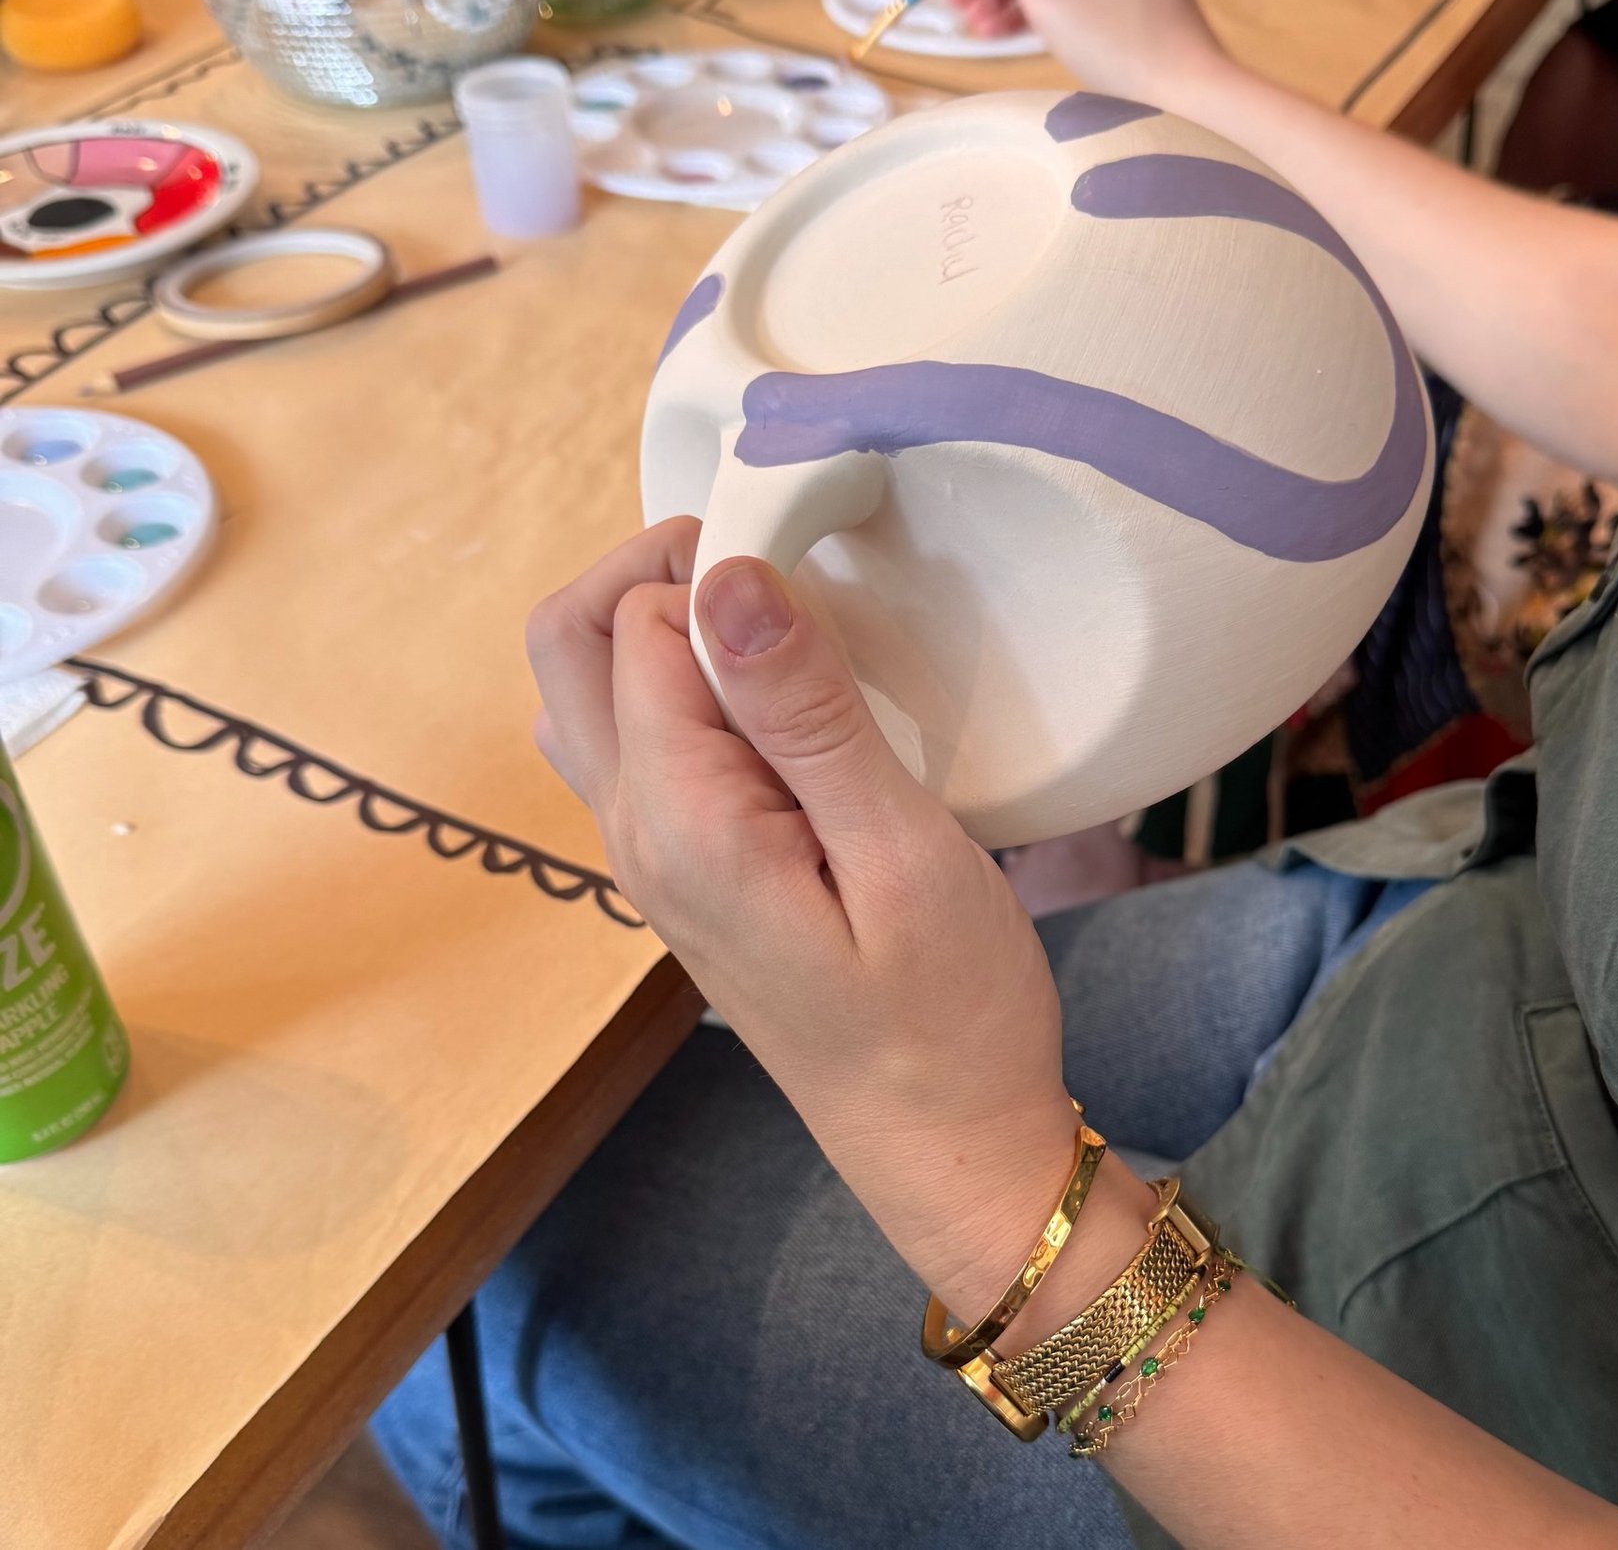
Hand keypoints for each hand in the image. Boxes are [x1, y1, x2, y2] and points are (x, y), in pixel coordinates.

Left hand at [526, 522, 1091, 1315]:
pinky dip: (678, 687)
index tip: (821, 589)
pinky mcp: (680, 874)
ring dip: (659, 630)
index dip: (724, 575)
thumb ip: (805, 712)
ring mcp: (647, 859)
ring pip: (588, 693)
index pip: (641, 626)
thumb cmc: (949, 1012)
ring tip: (777, 635)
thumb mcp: (901, 852)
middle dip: (656, 574)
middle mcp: (634, 834)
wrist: (946, 1145)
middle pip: (567, 646)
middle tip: (782, 577)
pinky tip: (771, 706)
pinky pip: (631, 745)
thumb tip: (724, 576)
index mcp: (682, 822)